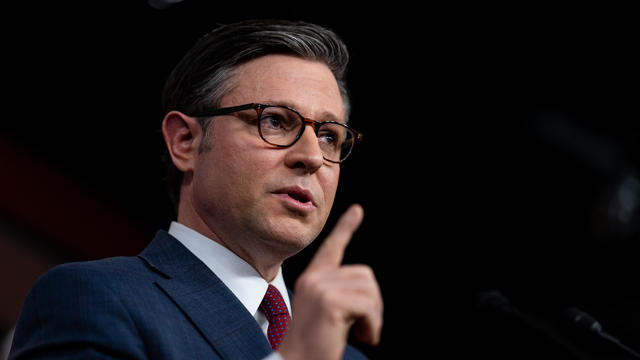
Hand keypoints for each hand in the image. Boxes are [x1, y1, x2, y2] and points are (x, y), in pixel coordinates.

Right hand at [279, 204, 382, 359]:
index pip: (331, 248)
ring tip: (359, 334)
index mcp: (312, 280)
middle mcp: (313, 279)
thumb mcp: (326, 313)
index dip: (345, 228)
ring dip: (373, 317)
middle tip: (363, 329)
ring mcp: (319, 288)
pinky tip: (361, 338)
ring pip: (370, 290)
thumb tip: (365, 287)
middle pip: (365, 275)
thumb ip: (338, 294)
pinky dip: (372, 326)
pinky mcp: (329, 302)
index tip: (357, 211)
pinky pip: (369, 306)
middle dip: (372, 304)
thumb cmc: (314, 346)